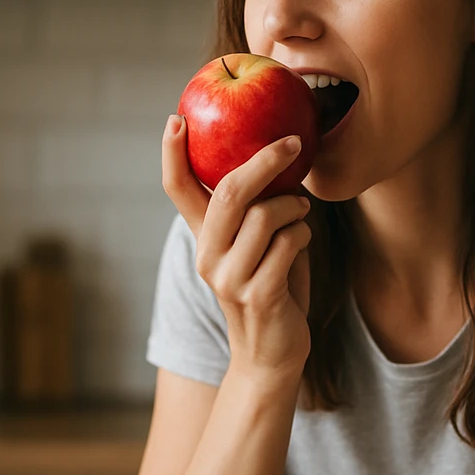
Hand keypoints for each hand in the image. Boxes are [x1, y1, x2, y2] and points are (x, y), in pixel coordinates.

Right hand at [161, 114, 312, 384]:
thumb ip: (255, 208)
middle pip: (227, 192)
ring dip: (294, 206)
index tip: (177, 118)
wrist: (271, 356)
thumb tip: (275, 151)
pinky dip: (303, 235)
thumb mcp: (255, 244)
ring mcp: (230, 278)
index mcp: (203, 237)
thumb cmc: (272, 287)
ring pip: (265, 216)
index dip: (171, 153)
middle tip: (291, 142)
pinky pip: (288, 244)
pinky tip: (303, 241)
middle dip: (263, 160)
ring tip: (301, 212)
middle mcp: (208, 255)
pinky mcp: (259, 295)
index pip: (176, 188)